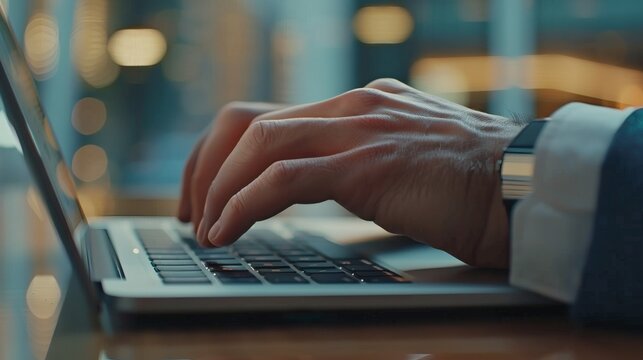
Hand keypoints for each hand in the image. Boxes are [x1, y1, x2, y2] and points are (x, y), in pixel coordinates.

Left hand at [178, 79, 523, 267]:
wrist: (520, 186)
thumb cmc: (469, 185)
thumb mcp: (402, 160)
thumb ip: (358, 159)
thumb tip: (316, 182)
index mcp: (358, 104)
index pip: (269, 117)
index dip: (225, 154)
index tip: (210, 192)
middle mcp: (352, 106)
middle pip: (249, 122)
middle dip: (206, 167)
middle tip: (191, 211)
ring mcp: (358, 130)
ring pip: (259, 144)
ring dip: (220, 189)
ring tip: (207, 229)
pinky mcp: (364, 164)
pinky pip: (281, 179)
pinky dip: (243, 205)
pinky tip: (228, 231)